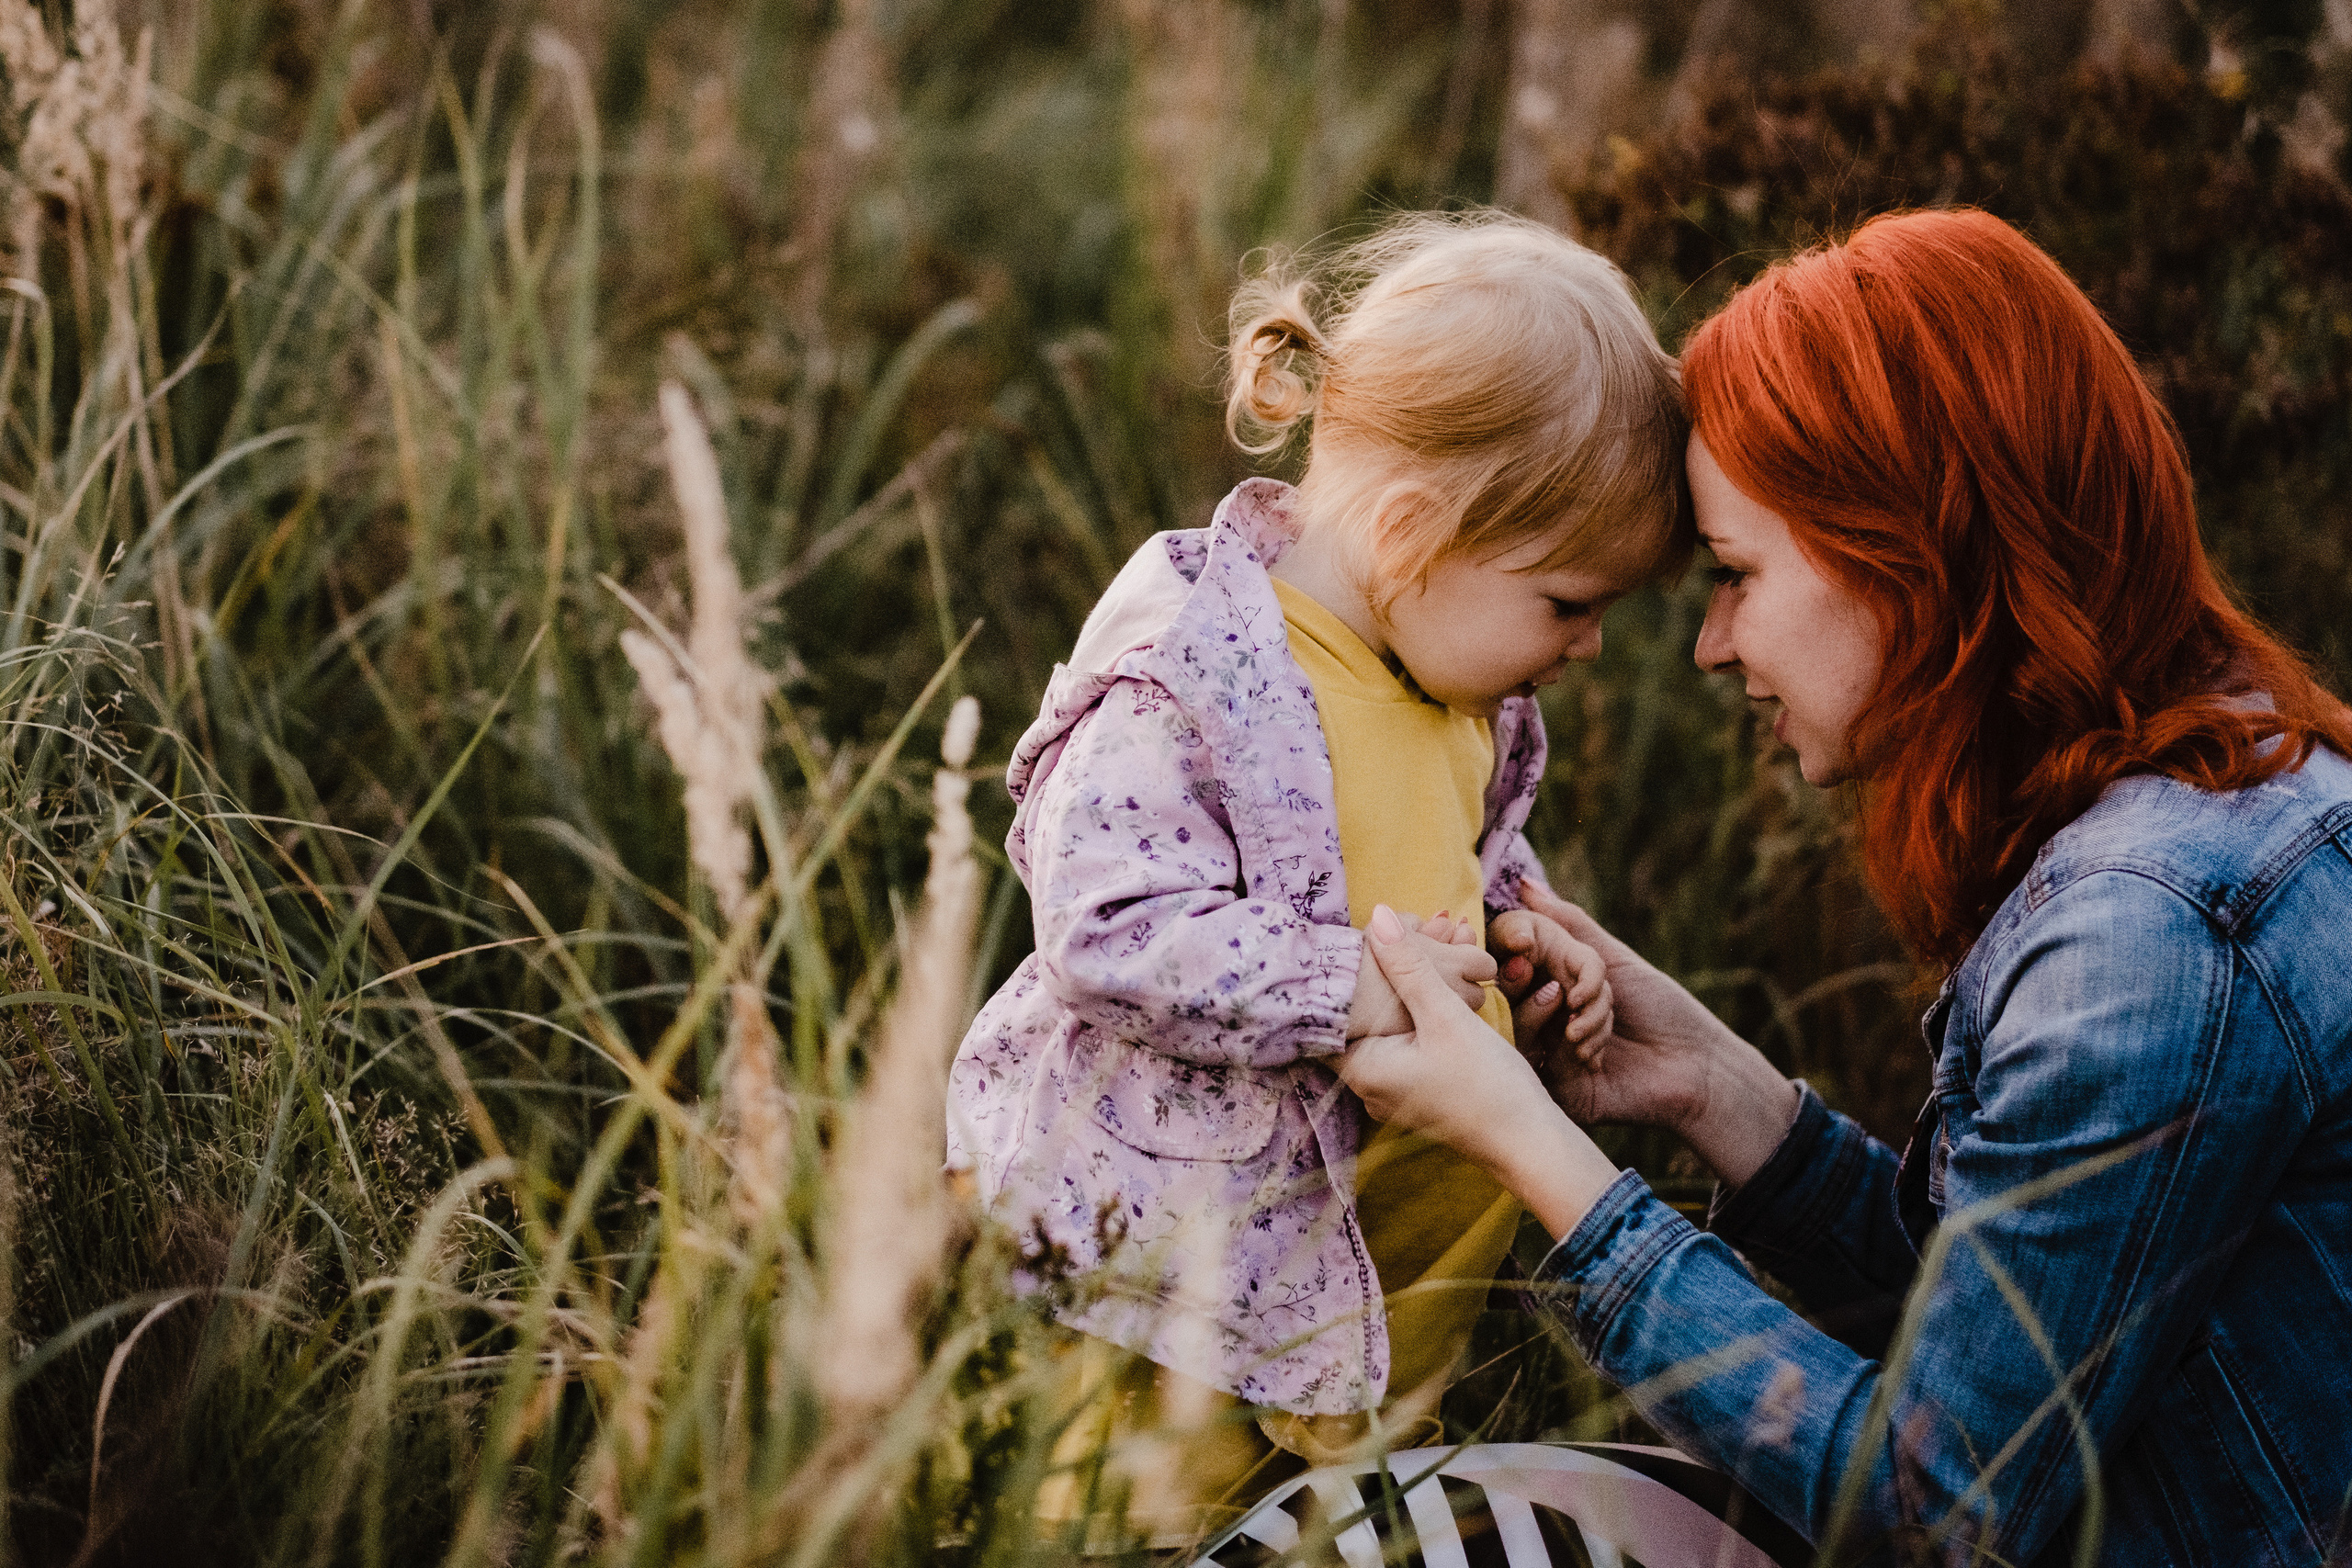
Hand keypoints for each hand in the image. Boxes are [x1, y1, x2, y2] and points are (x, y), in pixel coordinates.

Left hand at [1339, 904, 1622, 1237]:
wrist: (1531, 1143)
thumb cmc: (1489, 1087)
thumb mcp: (1447, 1018)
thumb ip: (1410, 967)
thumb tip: (1378, 917)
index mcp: (1361, 1069)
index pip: (1327, 1011)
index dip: (1338, 969)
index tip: (1354, 937)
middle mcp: (1367, 1083)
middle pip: (1362, 1012)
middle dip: (1382, 967)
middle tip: (1403, 929)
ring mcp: (1392, 1088)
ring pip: (1389, 1021)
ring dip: (1407, 983)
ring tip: (1435, 941)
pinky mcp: (1417, 1087)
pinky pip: (1409, 1037)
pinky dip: (1421, 1007)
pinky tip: (1445, 977)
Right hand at [1512, 881, 1799, 1186]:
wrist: (1695, 1064)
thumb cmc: (1660, 1006)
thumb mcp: (1609, 958)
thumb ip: (1566, 922)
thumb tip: (1523, 883)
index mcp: (1549, 980)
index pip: (1507, 955)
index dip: (1508, 945)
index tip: (1523, 942)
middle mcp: (1539, 1015)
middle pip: (1501, 989)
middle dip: (1525, 982)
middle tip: (1556, 988)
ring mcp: (1543, 1053)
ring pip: (1512, 1025)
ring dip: (1553, 1014)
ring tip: (1587, 1015)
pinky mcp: (1552, 1088)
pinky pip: (1534, 1062)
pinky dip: (1564, 1047)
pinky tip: (1594, 1052)